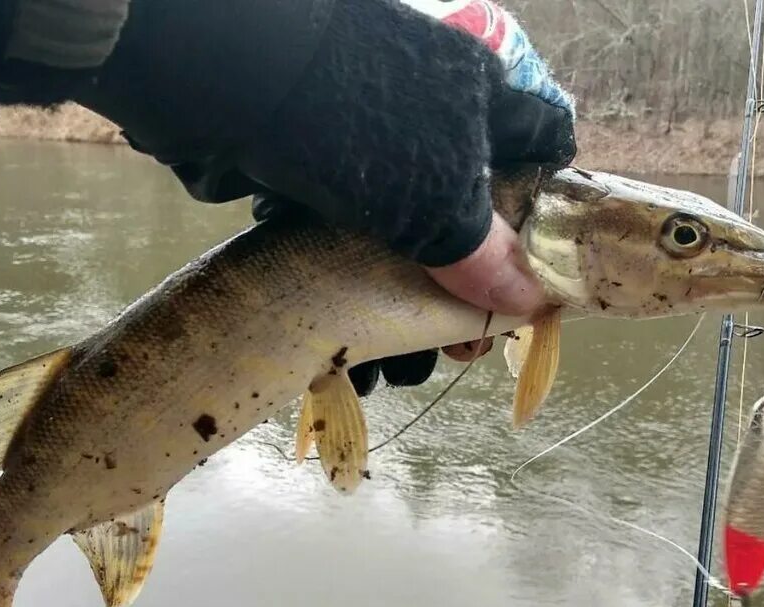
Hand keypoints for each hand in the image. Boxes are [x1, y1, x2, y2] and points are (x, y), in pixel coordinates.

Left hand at [76, 0, 574, 395]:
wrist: (219, 83)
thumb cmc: (357, 126)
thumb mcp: (435, 194)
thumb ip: (484, 250)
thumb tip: (535, 299)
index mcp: (481, 101)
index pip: (540, 147)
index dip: (544, 217)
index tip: (537, 283)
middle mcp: (432, 121)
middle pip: (471, 213)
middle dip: (470, 289)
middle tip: (463, 347)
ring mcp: (371, 150)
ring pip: (410, 239)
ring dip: (411, 308)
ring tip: (408, 366)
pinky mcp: (316, 178)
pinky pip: (354, 248)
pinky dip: (356, 296)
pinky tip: (357, 347)